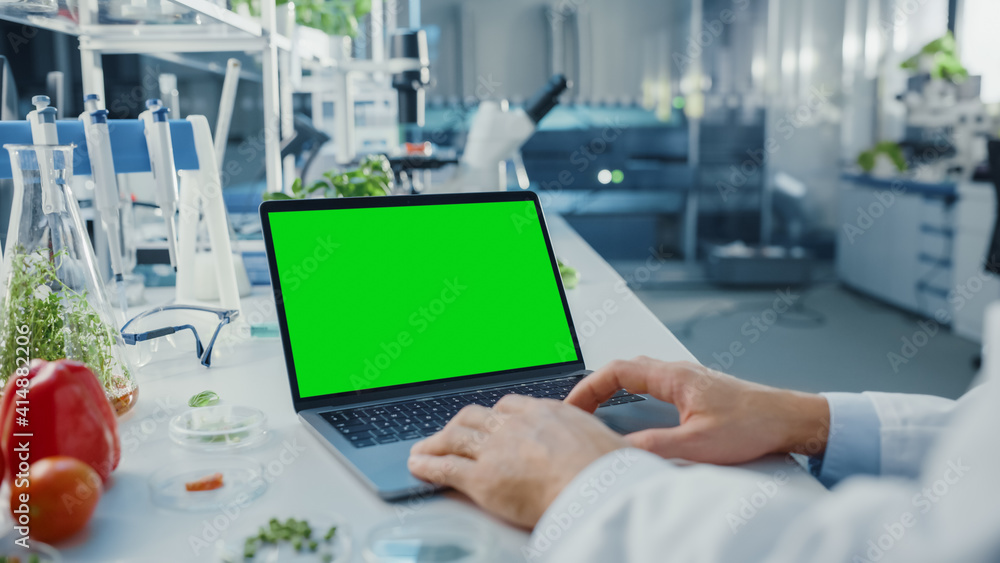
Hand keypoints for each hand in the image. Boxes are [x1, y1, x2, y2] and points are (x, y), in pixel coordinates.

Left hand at [408, 395, 627, 527]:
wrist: (598, 487)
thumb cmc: (611, 472)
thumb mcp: (610, 444)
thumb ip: (598, 445)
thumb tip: (617, 453)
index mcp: (547, 412)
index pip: (510, 406)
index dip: (494, 415)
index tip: (488, 419)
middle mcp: (516, 424)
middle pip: (476, 416)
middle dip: (459, 424)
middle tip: (450, 432)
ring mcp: (496, 449)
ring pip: (455, 438)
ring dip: (436, 443)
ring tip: (424, 449)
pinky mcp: (481, 477)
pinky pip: (445, 467)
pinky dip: (427, 466)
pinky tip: (418, 467)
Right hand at [565, 357, 829, 463]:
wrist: (789, 419)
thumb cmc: (753, 423)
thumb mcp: (697, 443)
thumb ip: (654, 446)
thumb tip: (619, 450)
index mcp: (673, 376)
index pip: (616, 371)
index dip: (587, 388)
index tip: (572, 406)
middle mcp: (678, 371)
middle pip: (623, 368)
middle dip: (595, 386)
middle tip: (578, 407)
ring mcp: (689, 378)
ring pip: (639, 374)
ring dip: (615, 387)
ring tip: (598, 408)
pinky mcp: (698, 390)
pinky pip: (654, 383)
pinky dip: (634, 393)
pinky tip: (637, 412)